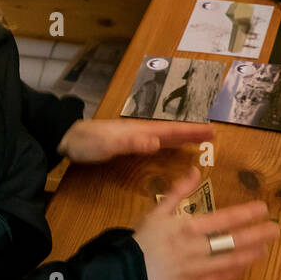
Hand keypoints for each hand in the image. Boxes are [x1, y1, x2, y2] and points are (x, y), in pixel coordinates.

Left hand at [57, 119, 213, 163]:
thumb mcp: (108, 144)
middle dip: (192, 133)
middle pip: (172, 132)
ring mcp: (134, 138)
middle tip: (213, 135)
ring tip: (199, 141)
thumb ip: (132, 143)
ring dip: (182, 138)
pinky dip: (168, 145)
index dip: (191, 131)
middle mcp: (141, 132)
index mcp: (141, 130)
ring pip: (165, 137)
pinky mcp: (127, 145)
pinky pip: (155, 144)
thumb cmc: (87, 141)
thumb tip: (157, 142)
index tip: (212, 131)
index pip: (172, 130)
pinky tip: (169, 148)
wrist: (67, 139)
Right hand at [132, 167, 278, 279]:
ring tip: (266, 249)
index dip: (246, 213)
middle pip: (234, 241)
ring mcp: (196, 270)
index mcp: (188, 227)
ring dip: (251, 254)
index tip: (263, 208)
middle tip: (276, 229)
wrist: (121, 274)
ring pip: (231, 262)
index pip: (225, 219)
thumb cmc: (140, 239)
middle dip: (258, 235)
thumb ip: (178, 191)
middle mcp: (196, 249)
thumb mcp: (156, 211)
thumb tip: (195, 170)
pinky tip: (245, 267)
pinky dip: (234, 273)